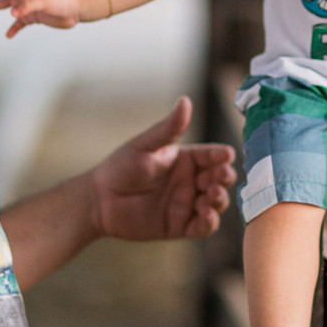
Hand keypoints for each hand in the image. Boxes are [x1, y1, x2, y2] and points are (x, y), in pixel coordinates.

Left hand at [91, 97, 235, 242]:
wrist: (99, 200)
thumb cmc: (120, 167)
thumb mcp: (145, 145)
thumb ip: (168, 128)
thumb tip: (185, 100)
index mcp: (185, 159)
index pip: (211, 156)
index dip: (221, 155)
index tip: (227, 155)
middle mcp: (190, 181)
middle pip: (219, 179)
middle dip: (224, 177)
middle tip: (221, 177)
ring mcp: (187, 204)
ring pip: (215, 203)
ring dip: (219, 199)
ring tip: (211, 195)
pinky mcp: (180, 226)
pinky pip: (203, 226)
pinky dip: (210, 222)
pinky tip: (206, 215)